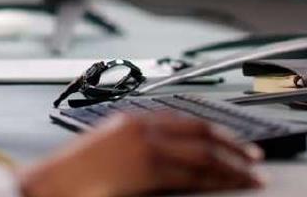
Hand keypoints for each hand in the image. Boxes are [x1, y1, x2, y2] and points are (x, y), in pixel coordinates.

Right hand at [17, 113, 263, 196]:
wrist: (51, 184)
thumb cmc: (73, 176)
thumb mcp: (110, 155)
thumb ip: (138, 151)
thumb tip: (171, 162)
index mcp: (130, 122)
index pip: (185, 122)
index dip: (217, 133)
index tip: (236, 144)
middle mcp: (140, 129)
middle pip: (200, 134)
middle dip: (233, 147)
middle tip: (255, 160)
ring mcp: (144, 147)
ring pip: (202, 154)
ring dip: (232, 166)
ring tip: (252, 177)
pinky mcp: (146, 168)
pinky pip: (192, 173)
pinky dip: (217, 178)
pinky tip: (230, 184)